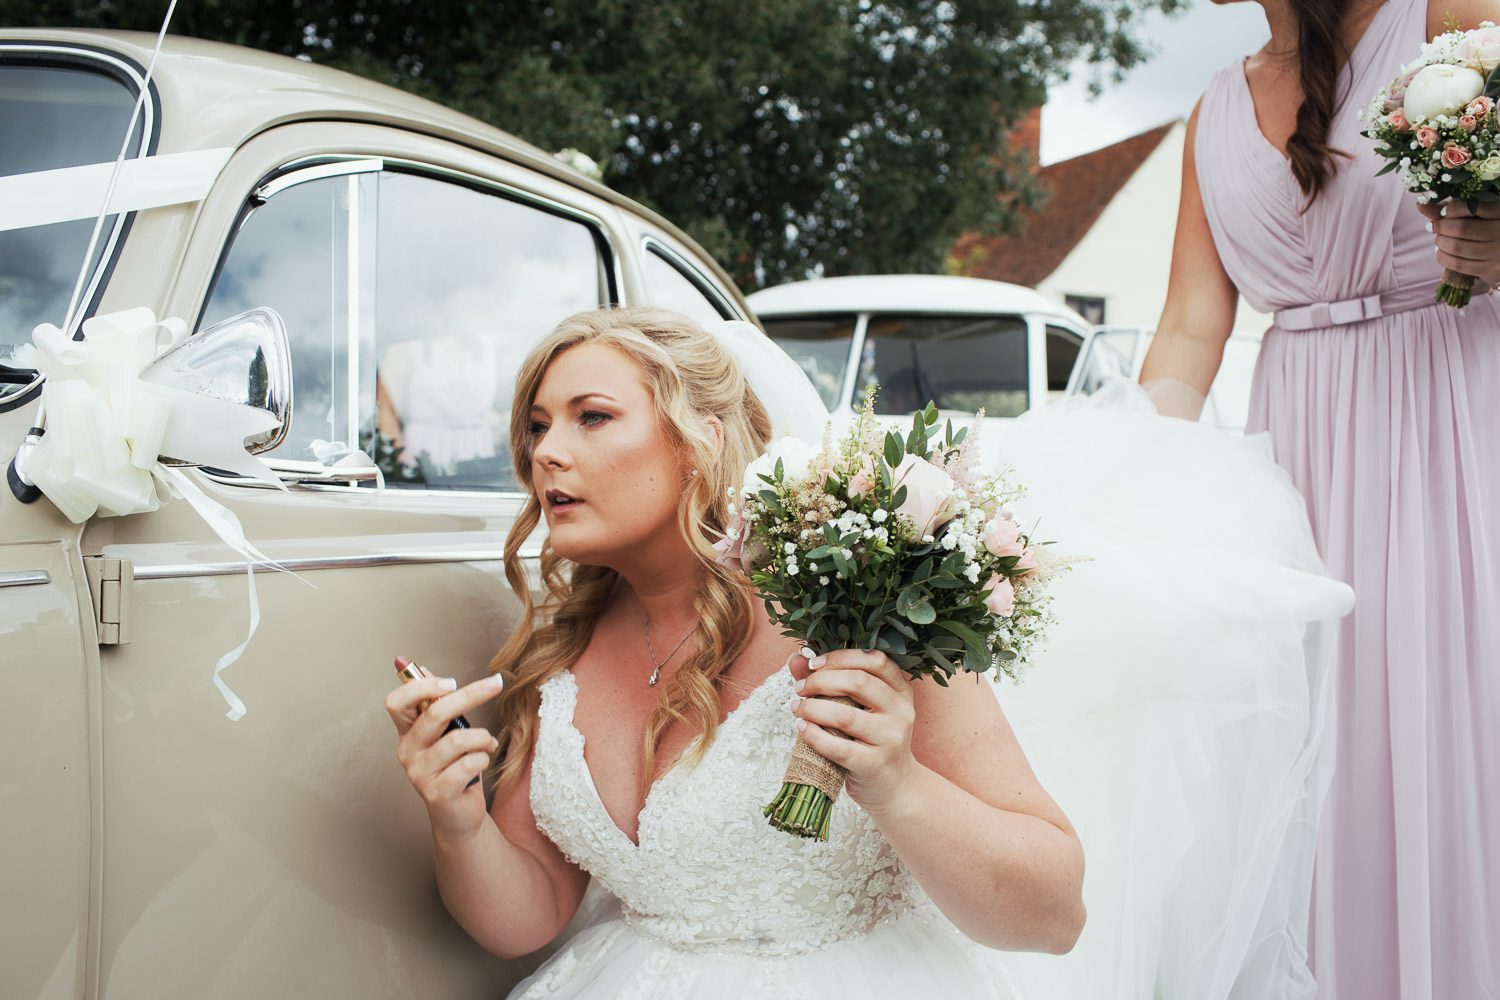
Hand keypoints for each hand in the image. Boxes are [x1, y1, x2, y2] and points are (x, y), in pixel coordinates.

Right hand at [386, 664, 504, 839]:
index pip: (396, 703)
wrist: (458, 815)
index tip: (450, 681)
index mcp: (407, 732)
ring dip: (483, 736)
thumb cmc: (454, 769)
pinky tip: (483, 762)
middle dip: (470, 694)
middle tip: (495, 683)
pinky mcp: (438, 792)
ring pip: (458, 740)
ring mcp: (420, 774)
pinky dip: (483, 758)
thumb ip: (433, 702)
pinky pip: (469, 763)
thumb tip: (418, 666)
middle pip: (434, 713)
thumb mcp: (444, 732)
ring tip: (489, 742)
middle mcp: (408, 752)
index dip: (421, 687)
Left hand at [790, 648, 917, 816]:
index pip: (875, 660)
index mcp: (901, 690)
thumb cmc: (871, 741)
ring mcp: (891, 738)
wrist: (894, 787)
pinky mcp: (875, 764)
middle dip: (821, 681)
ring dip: (812, 708)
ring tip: (797, 708)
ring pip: (845, 715)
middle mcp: (901, 711)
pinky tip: (802, 728)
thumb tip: (795, 659)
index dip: (841, 657)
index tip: (813, 663)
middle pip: (858, 682)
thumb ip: (829, 680)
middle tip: (799, 689)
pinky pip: (838, 747)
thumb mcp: (860, 708)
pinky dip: (815, 735)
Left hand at [1419, 199, 1499, 284]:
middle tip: (1435, 226)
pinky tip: (1441, 251)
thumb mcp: (1479, 213)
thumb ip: (1454, 207)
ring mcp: (1498, 253)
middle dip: (1441, 226)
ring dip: (1440, 242)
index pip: (1473, 206)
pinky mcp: (1491, 270)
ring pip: (1457, 247)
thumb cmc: (1489, 226)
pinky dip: (1443, 257)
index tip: (1444, 212)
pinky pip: (1458, 264)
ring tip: (1439, 238)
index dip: (1452, 209)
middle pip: (1461, 228)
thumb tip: (1421, 205)